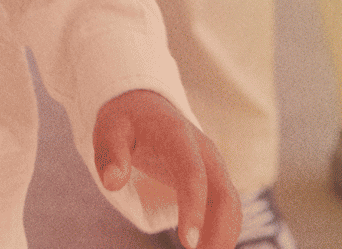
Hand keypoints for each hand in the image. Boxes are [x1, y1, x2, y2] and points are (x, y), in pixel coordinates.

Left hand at [93, 88, 240, 248]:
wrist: (145, 106)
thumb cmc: (126, 121)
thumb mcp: (110, 129)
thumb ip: (111, 153)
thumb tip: (112, 182)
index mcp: (178, 136)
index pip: (193, 174)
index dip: (193, 208)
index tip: (187, 245)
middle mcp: (205, 152)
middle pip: (224, 196)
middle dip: (219, 235)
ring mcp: (213, 167)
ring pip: (231, 207)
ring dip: (222, 239)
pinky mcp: (214, 181)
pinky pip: (226, 211)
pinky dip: (221, 234)